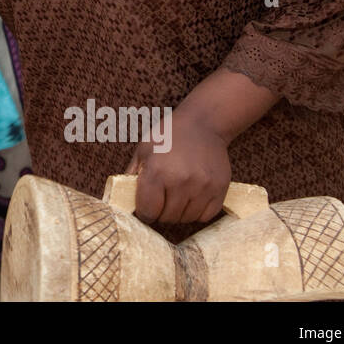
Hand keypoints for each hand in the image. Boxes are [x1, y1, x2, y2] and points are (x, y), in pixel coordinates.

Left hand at [125, 109, 230, 225]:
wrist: (203, 124)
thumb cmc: (168, 136)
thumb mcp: (143, 151)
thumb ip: (132, 177)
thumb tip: (124, 201)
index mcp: (157, 172)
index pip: (148, 212)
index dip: (144, 211)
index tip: (146, 206)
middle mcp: (181, 181)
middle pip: (167, 218)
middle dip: (161, 212)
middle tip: (161, 198)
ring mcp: (203, 187)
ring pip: (186, 219)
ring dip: (179, 213)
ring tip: (176, 195)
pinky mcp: (220, 189)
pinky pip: (206, 216)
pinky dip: (197, 212)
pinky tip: (192, 197)